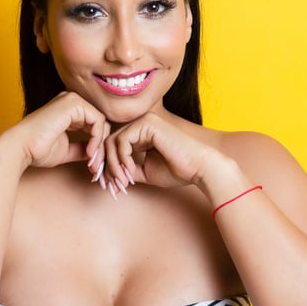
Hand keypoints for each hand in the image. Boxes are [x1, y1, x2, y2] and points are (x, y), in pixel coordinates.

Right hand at [11, 92, 109, 171]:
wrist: (20, 148)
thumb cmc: (37, 150)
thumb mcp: (66, 149)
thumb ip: (82, 148)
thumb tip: (96, 153)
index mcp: (67, 110)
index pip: (93, 124)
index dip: (96, 145)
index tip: (92, 165)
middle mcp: (70, 101)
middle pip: (99, 123)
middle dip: (100, 146)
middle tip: (95, 166)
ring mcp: (72, 100)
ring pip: (101, 122)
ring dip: (99, 145)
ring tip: (92, 161)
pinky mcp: (74, 103)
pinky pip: (98, 121)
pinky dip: (97, 139)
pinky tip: (89, 152)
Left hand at [102, 112, 221, 191]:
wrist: (199, 168)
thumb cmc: (177, 171)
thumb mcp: (145, 171)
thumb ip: (127, 169)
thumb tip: (108, 175)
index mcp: (141, 133)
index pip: (114, 146)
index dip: (108, 165)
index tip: (110, 183)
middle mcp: (141, 124)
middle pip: (109, 142)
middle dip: (107, 165)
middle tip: (111, 184)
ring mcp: (144, 121)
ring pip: (112, 141)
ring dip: (113, 164)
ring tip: (122, 181)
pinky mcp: (147, 123)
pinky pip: (122, 140)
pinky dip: (121, 158)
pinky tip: (130, 171)